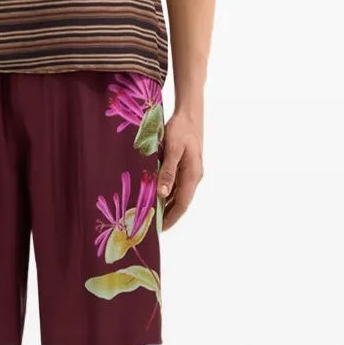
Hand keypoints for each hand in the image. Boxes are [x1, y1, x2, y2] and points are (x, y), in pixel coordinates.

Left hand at [157, 109, 203, 230]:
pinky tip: (154, 195)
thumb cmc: (180, 130)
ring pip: (178, 194)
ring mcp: (190, 172)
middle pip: (180, 202)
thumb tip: (162, 193)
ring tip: (150, 213)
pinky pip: (176, 185)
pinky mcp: (186, 167)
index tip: (159, 230)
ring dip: (166, 205)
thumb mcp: (173, 149)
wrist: (189, 114)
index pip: (182, 204)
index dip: (171, 218)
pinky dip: (166, 192)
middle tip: (151, 226)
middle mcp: (193, 177)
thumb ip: (168, 171)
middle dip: (167, 215)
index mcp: (192, 175)